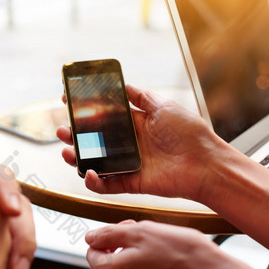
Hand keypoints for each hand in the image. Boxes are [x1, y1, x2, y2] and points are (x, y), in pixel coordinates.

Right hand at [58, 85, 229, 201]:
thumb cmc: (190, 134)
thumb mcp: (164, 106)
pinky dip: (93, 181)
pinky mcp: (130, 183)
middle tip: (62, 129)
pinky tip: (87, 172)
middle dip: (74, 135)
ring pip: (95, 162)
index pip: (104, 116)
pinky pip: (106, 185)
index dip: (85, 110)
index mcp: (136, 124)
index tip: (67, 101)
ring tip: (66, 149)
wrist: (206, 164)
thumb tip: (123, 84)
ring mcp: (128, 164)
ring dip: (77, 157)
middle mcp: (129, 144)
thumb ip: (141, 97)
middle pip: (94, 140)